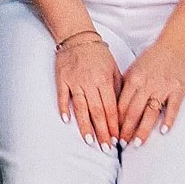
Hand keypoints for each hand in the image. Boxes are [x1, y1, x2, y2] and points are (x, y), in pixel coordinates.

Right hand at [52, 31, 122, 149]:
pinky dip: (63, 108)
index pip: (111, 107)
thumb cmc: (98, 54)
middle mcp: (89, 82)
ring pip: (80, 107)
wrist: (77, 36)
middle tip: (106, 147)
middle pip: (97, 111)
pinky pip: (62, 96)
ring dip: (85, 125)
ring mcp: (74, 81)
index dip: (114, 125)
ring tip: (89, 141)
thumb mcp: (114, 68)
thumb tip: (123, 109)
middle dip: (102, 131)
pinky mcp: (61, 79)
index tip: (117, 139)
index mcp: (104, 80)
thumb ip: (118, 87)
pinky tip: (66, 121)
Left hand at [117, 38, 184, 145]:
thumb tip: (115, 101)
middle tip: (120, 144)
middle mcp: (146, 85)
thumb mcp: (135, 67)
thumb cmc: (154, 57)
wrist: (177, 46)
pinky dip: (168, 120)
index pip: (120, 104)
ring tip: (136, 143)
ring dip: (142, 130)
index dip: (114, 120)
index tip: (110, 132)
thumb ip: (125, 84)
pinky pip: (172, 108)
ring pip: (150, 113)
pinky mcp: (178, 91)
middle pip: (133, 111)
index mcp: (133, 79)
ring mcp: (163, 88)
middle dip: (125, 130)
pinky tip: (163, 131)